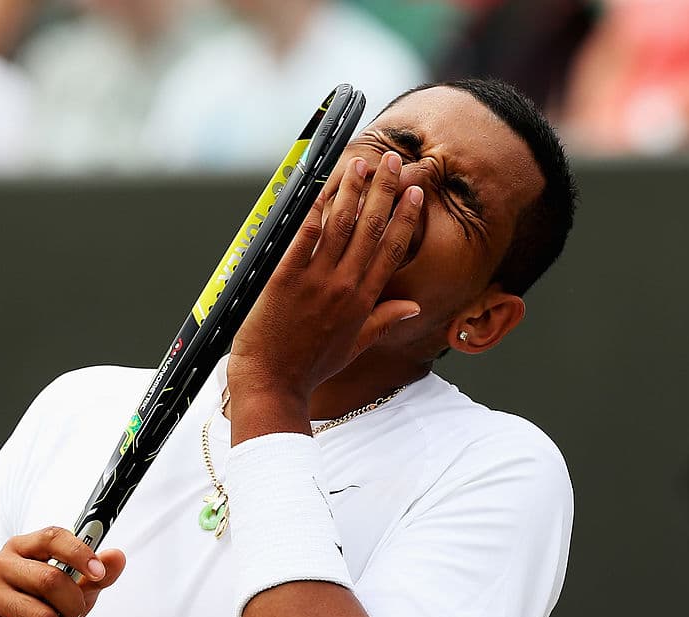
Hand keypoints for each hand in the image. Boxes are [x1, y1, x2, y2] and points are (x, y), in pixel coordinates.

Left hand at [227, 151, 423, 409]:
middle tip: (393, 162)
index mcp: (364, 301)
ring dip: (352, 190)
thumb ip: (384, 320)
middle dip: (384, 191)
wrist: (273, 382)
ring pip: (340, 226)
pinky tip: (322, 188)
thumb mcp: (356, 346)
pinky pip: (303, 237)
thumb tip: (412, 305)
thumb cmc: (311, 367)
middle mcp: (344, 286)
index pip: (392, 250)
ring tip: (361, 163)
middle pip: (371, 228)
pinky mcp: (285, 278)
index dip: (405, 218)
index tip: (414, 194)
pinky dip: (314, 210)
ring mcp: (315, 281)